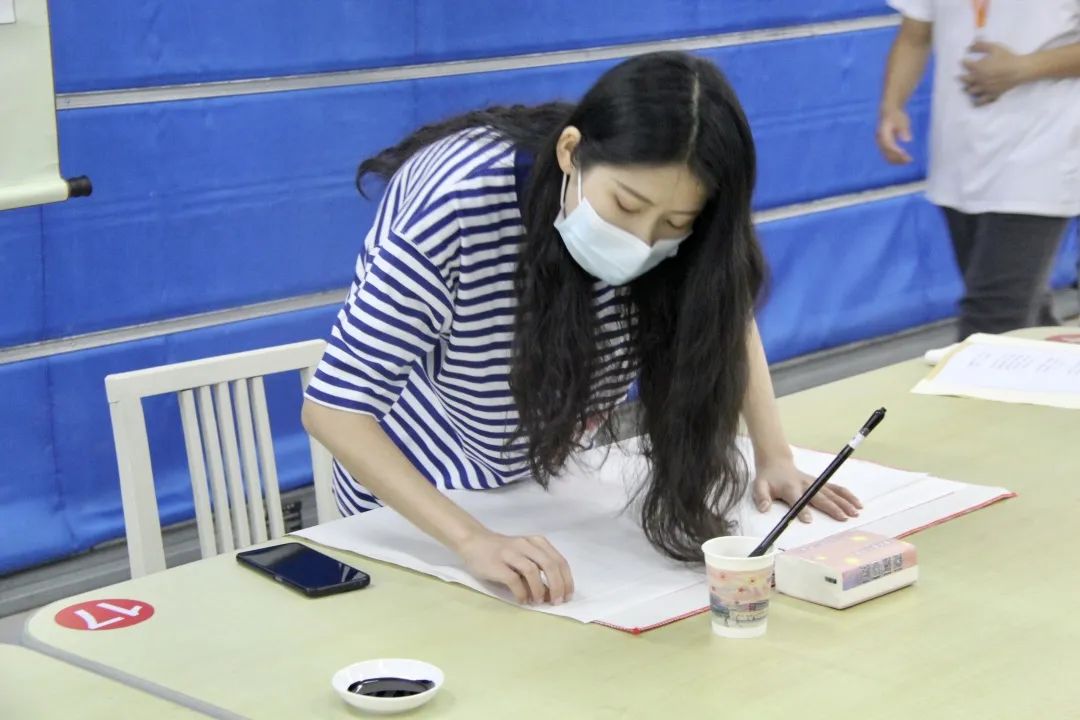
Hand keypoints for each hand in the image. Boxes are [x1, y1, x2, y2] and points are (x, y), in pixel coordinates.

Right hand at [455, 530, 573, 604]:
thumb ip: (538, 569)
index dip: (566, 579)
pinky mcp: (497, 564)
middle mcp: (526, 544)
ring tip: (539, 602)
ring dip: (539, 590)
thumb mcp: (525, 555)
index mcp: (536, 542)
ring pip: (533, 571)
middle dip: (557, 586)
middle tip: (557, 601)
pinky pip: (513, 580)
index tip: (567, 595)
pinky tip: (522, 600)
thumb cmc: (503, 552)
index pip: (559, 560)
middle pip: (550, 564)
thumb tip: (552, 594)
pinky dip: (521, 593)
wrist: (474, 542)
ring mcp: (510, 553)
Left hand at [752, 460, 861, 522]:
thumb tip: (764, 509)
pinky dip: (847, 495)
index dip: (802, 509)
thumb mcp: (759, 486)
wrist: (776, 462)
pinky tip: (857, 503)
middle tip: (842, 518)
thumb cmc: (768, 478)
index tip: (808, 520)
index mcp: (790, 488)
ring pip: (832, 492)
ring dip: (844, 502)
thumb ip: (761, 498)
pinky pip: (836, 488)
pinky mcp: (820, 482)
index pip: (797, 499)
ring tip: (855, 513)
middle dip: (831, 507)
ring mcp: (815, 482)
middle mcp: (805, 484)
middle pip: (819, 496)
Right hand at [876, 107, 913, 163]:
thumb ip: (904, 130)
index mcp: (882, 133)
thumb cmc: (896, 115)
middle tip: (909, 160)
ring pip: (886, 156)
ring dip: (897, 160)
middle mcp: (879, 140)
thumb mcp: (902, 120)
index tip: (905, 154)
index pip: (888, 145)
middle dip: (897, 158)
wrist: (888, 111)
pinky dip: (895, 159)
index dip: (895, 151)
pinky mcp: (883, 146)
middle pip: (886, 153)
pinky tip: (904, 159)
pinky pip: (887, 156)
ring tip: (908, 161)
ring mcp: (880, 144)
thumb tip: (907, 140)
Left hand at [960, 42, 1030, 105]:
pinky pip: (981, 101)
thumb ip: (981, 45)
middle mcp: (979, 79)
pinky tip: (975, 100)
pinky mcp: (991, 95)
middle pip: (965, 80)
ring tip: (967, 87)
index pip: (965, 65)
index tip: (963, 61)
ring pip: (970, 91)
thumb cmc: (1007, 57)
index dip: (964, 62)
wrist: (1020, 69)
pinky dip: (976, 101)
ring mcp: (985, 88)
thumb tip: (969, 46)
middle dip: (962, 77)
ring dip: (967, 88)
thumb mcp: (994, 48)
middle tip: (960, 77)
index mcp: (978, 68)